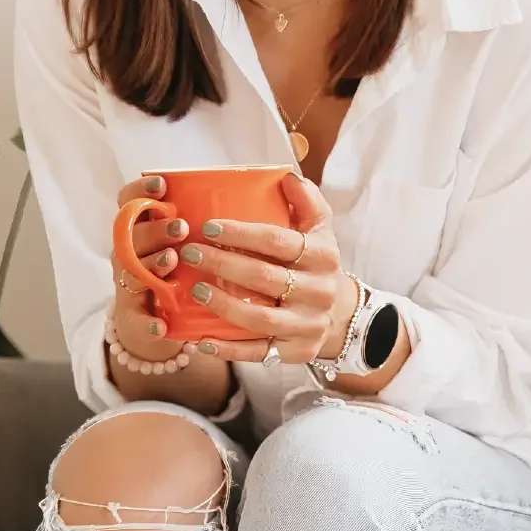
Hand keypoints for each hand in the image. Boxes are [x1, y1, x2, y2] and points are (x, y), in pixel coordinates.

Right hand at [110, 175, 192, 358]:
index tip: (163, 185)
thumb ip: (210, 221)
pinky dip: (147, 322)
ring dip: (152, 265)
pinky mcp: (134, 317)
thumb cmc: (182, 273)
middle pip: (132, 234)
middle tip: (182, 227)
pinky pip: (136, 319)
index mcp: (142, 229)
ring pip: (132, 272)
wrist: (159, 322)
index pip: (130, 201)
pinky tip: (161, 325)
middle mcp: (130, 253)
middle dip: (156, 228)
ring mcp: (130, 284)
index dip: (141, 190)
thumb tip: (267, 188)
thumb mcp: (189, 243)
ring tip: (171, 261)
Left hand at [173, 173, 356, 366]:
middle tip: (189, 252)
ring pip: (260, 319)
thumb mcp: (320, 228)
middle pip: (265, 278)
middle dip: (223, 264)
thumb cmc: (316, 262)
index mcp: (322, 255)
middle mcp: (319, 291)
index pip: (278, 241)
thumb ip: (306, 201)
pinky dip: (228, 349)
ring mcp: (308, 324)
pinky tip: (200, 340)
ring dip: (223, 305)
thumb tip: (286, 177)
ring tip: (194, 289)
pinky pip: (258, 353)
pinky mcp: (297, 351)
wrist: (340, 311)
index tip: (207, 227)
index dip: (241, 233)